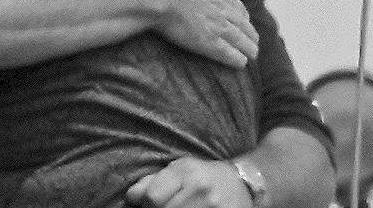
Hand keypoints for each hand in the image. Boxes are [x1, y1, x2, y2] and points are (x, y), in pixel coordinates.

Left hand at [126, 157, 251, 207]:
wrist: (241, 183)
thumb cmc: (201, 176)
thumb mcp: (177, 169)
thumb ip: (150, 182)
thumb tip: (131, 199)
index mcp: (185, 171)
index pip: (152, 197)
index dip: (145, 205)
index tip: (147, 205)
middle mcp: (200, 188)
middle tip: (161, 207)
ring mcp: (213, 206)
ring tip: (178, 207)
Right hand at [143, 0, 258, 68]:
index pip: (234, 2)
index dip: (240, 13)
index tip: (242, 18)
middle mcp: (220, 5)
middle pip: (243, 23)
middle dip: (249, 33)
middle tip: (252, 40)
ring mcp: (217, 25)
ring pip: (242, 40)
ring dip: (248, 48)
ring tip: (251, 55)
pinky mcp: (209, 43)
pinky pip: (230, 54)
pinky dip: (237, 60)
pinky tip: (240, 64)